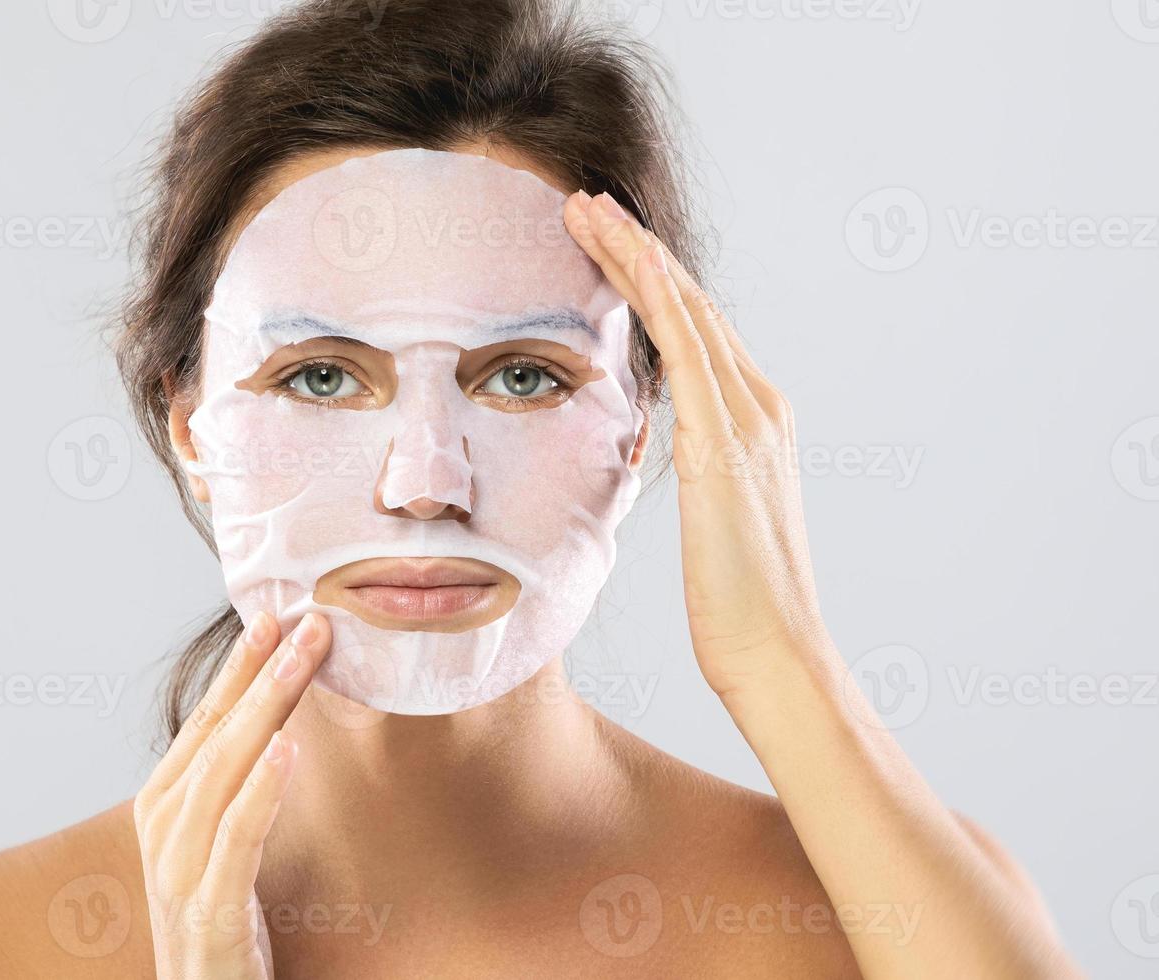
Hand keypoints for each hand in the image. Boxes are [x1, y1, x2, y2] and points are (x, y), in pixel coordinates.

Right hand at [133, 611, 331, 979]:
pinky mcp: (209, 912)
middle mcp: (162, 827)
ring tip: (302, 662)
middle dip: (265, 673)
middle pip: (218, 734)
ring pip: (225, 772)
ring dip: (268, 710)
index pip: (206, 719)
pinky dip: (261, 790)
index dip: (240, 666)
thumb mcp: (217, 840)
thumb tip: (273, 716)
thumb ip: (233, 783)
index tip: (274, 616)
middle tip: (309, 623)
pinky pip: (237, 838)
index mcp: (163, 803)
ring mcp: (179, 869)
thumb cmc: (215, 918)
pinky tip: (287, 751)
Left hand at [565, 191, 830, 698]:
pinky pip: (688, 349)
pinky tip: (628, 257)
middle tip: (585, 202)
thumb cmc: (736, 604)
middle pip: (691, 305)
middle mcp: (759, 406)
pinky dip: (659, 296)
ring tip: (585, 208)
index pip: (695, 333)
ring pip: (687, 310)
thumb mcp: (711, 522)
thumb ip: (697, 471)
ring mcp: (749, 419)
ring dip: (635, 252)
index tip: (604, 243)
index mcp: (753, 425)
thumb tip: (665, 453)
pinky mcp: (726, 441)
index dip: (650, 282)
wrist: (775, 652)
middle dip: (637, 248)